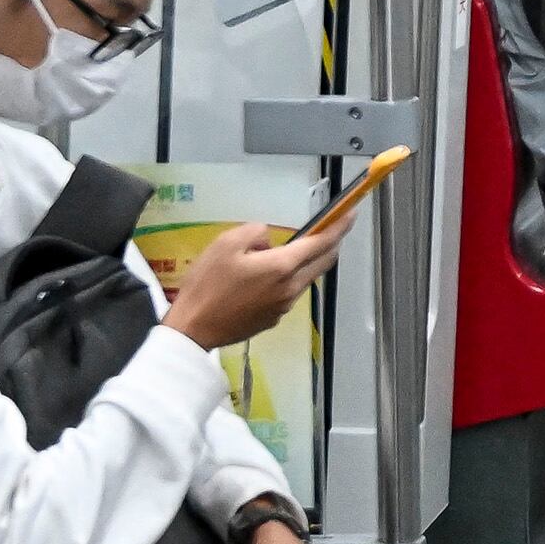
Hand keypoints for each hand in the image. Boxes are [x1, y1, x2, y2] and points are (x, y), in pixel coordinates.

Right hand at [162, 218, 342, 352]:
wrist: (193, 329)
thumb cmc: (207, 284)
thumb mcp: (226, 244)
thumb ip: (255, 233)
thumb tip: (269, 241)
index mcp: (282, 267)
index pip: (321, 243)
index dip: (339, 227)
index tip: (351, 214)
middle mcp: (290, 288)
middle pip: (322, 263)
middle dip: (332, 243)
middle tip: (333, 228)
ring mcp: (283, 307)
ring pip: (306, 278)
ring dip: (308, 262)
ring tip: (290, 250)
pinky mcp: (273, 319)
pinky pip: (289, 293)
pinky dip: (289, 279)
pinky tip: (268, 276)